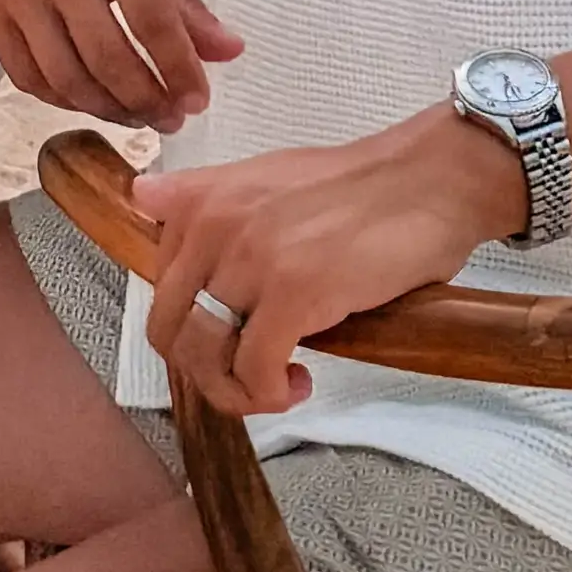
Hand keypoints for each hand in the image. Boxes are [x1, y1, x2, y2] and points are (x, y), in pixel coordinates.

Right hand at [0, 0, 240, 129]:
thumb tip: (225, 50)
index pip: (151, 18)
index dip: (180, 68)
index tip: (199, 100)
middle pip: (107, 56)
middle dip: (146, 99)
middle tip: (171, 117)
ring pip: (65, 75)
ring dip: (107, 108)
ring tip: (136, 115)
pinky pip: (26, 74)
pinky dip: (60, 98)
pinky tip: (88, 99)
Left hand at [137, 112, 519, 420]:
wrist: (429, 178)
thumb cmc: (360, 187)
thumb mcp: (265, 176)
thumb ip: (203, 196)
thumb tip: (143, 194)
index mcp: (201, 201)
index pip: (160, 289)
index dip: (192, 327)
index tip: (233, 336)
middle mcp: (213, 226)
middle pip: (170, 330)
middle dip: (206, 369)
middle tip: (251, 375)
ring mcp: (251, 260)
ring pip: (206, 358)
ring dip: (237, 389)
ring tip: (279, 384)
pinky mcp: (293, 294)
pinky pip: (254, 372)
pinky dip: (271, 394)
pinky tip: (301, 383)